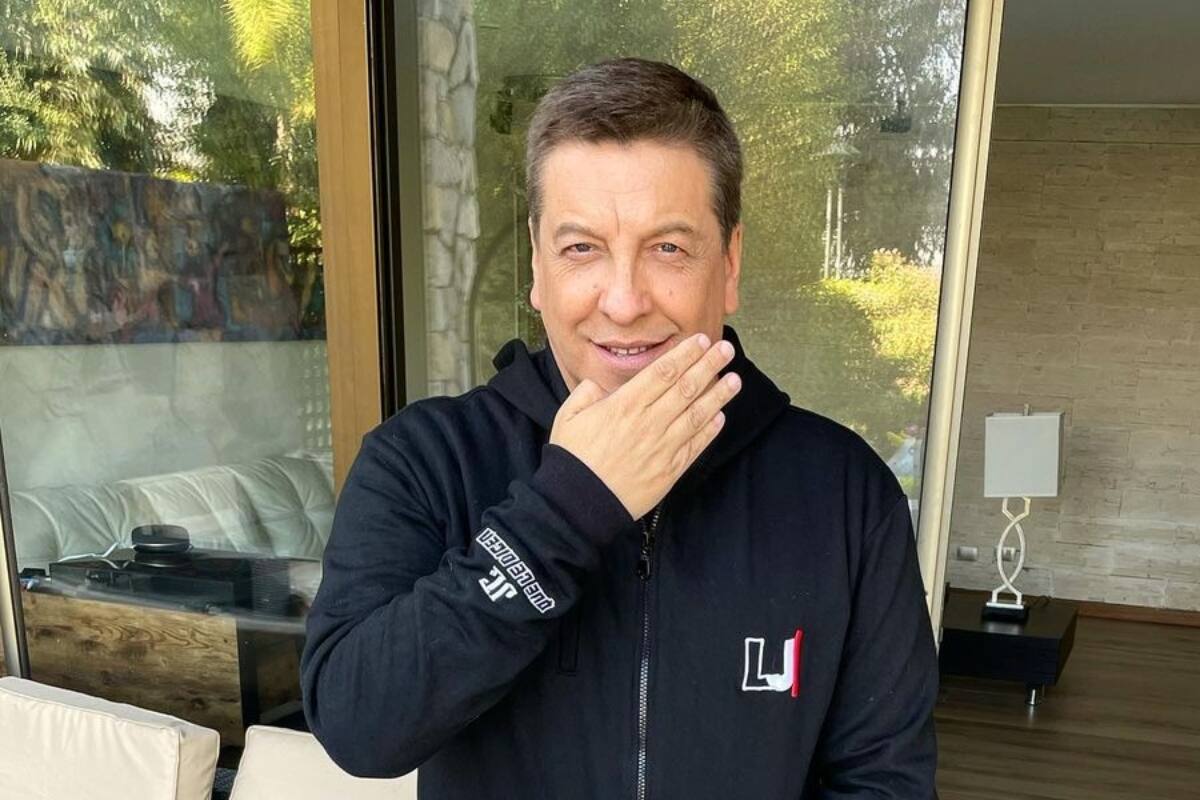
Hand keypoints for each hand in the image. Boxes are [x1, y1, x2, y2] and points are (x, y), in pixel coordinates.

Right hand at [549, 333, 741, 519]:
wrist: (580, 502)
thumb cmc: (573, 458)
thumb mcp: (569, 416)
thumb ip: (587, 393)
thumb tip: (599, 385)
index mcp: (625, 405)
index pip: (663, 372)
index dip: (685, 354)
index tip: (701, 341)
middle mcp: (649, 422)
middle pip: (686, 387)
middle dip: (708, 366)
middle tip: (726, 350)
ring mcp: (663, 447)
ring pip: (697, 414)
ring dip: (718, 395)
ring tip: (735, 379)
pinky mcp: (670, 470)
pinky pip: (695, 446)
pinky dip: (710, 430)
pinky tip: (720, 416)